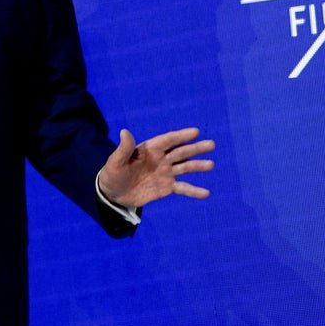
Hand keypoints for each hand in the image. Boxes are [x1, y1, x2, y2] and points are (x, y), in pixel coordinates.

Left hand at [99, 128, 213, 208]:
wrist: (113, 193)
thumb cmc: (113, 174)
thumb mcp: (115, 162)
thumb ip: (123, 149)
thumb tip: (124, 131)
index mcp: (150, 149)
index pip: (168, 140)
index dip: (181, 136)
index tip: (195, 132)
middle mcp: (161, 159)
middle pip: (181, 152)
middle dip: (195, 148)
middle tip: (211, 144)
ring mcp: (165, 173)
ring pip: (185, 168)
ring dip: (198, 166)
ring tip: (210, 165)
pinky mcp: (167, 187)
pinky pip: (183, 188)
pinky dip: (194, 191)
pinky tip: (206, 193)